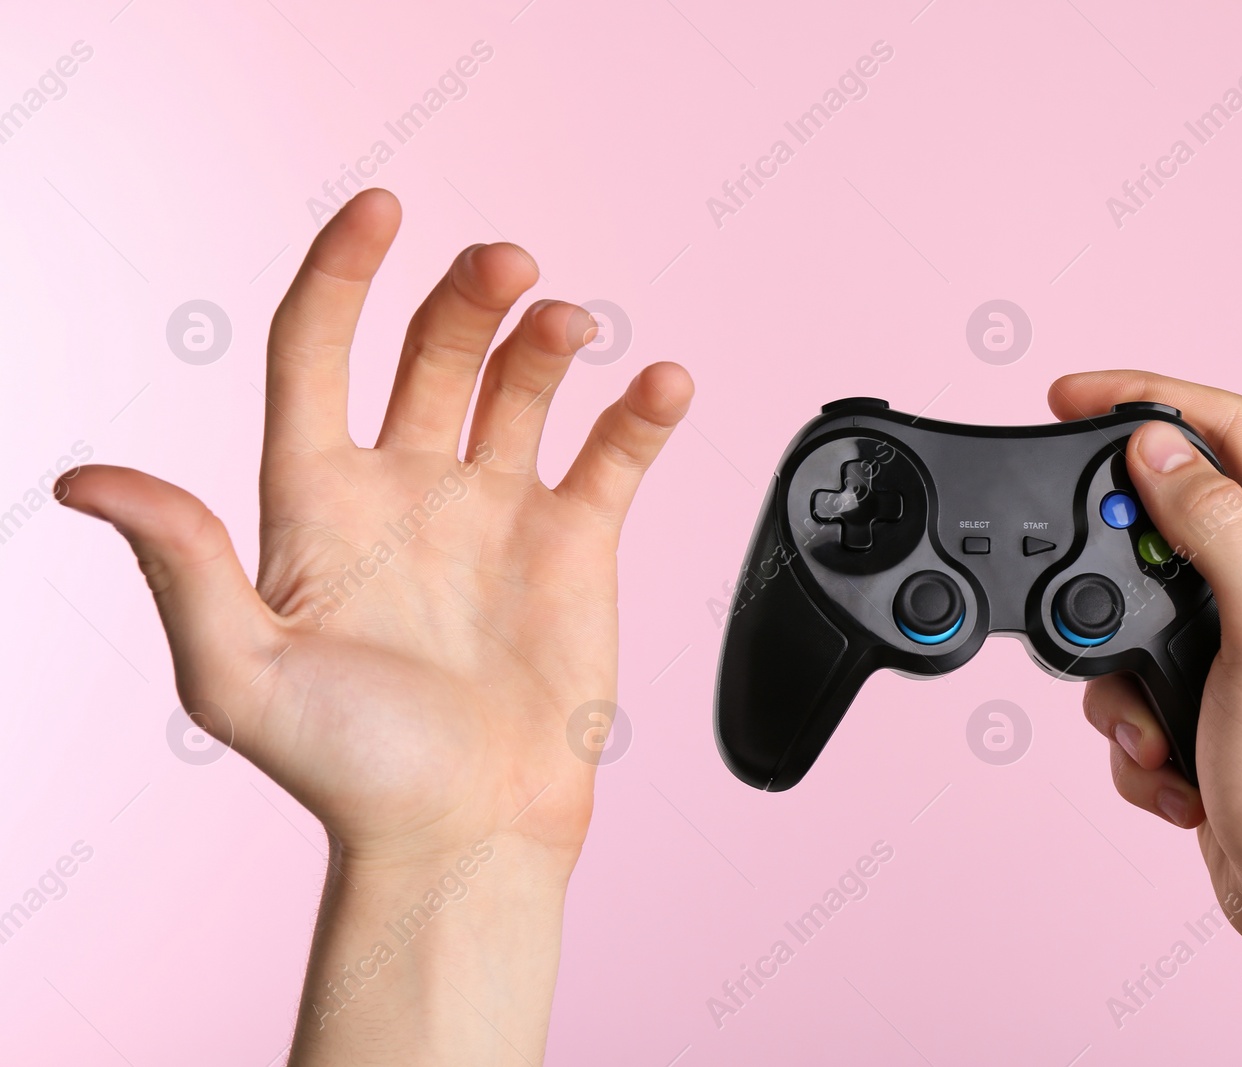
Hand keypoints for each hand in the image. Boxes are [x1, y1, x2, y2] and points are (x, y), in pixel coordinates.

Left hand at [57, 189, 692, 1063]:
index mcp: (319, 502)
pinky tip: (661, 384)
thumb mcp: (238, 673)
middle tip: (509, 269)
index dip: (342, 273)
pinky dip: (639, 412)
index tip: (379, 208)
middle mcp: (407, 489)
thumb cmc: (350, 770)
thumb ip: (183, 563)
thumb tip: (86, 478)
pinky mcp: (574, 542)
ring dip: (547, 338)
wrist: (466, 834)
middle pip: (432, 349)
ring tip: (569, 326)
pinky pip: (611, 454)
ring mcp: (495, 510)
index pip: (320, 352)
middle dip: (467, 295)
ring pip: (521, 384)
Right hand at [1049, 371, 1241, 1065]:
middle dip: (1113, 564)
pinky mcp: (1210, 692)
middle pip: (1172, 514)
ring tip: (1150, 723)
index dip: (1146, 398)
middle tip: (1081, 593)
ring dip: (1117, 669)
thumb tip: (1157, 448)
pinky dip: (1130, 718)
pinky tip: (1169, 762)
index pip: (1230, 428)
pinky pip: (1134, 672)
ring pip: (1137, 601)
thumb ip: (1213, 524)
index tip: (1068, 396)